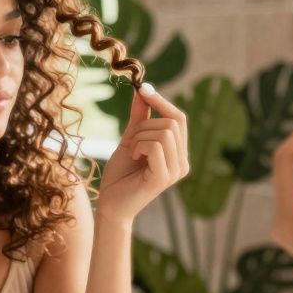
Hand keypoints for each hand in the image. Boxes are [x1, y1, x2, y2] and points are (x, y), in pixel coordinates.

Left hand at [97, 84, 189, 222]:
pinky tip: (133, 158)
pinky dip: (139, 146)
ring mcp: (176, 171)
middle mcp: (182, 163)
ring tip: (133, 152)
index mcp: (178, 154)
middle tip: (132, 143)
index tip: (142, 88)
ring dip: (140, 137)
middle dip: (146, 125)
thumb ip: (140, 117)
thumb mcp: (130, 139)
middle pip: (172, 122)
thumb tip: (143, 89)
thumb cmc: (120, 175)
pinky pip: (155, 146)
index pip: (179, 119)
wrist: (109, 204)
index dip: (162, 101)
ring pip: (164, 132)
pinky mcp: (164, 178)